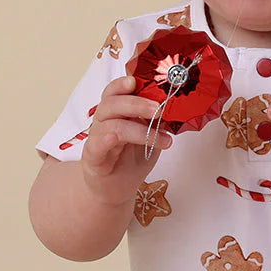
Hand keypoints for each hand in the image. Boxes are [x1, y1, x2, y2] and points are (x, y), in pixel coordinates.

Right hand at [81, 75, 172, 204]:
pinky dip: (116, 138)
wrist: (115, 190)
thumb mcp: (151, 138)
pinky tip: (135, 143)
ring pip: (111, 123)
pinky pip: (99, 142)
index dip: (123, 83)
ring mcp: (96, 137)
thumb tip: (177, 107)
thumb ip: (158, 122)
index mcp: (116, 112)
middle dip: (137, 103)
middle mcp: (103, 121)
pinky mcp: (93, 155)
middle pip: (112, 102)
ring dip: (139, 128)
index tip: (137, 81)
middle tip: (159, 109)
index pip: (115, 91)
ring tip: (163, 138)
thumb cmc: (131, 160)